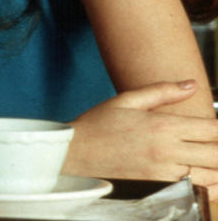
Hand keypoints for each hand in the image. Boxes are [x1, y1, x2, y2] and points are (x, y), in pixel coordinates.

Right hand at [66, 81, 217, 198]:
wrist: (73, 154)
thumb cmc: (97, 125)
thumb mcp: (126, 100)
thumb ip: (162, 91)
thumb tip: (192, 85)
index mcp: (161, 125)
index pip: (211, 128)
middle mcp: (166, 150)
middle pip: (217, 153)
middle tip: (213, 142)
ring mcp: (163, 173)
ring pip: (212, 175)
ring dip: (215, 166)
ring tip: (209, 156)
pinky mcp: (159, 188)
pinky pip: (196, 191)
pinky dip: (207, 185)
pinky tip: (203, 175)